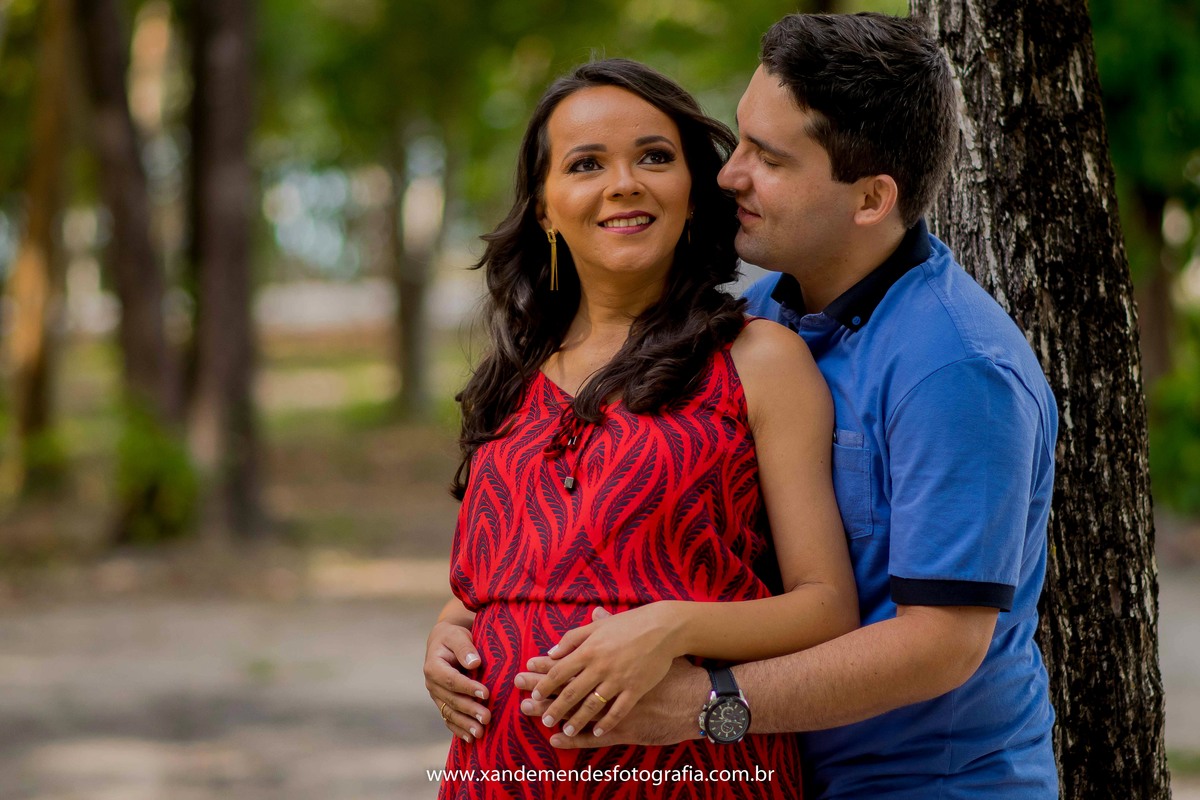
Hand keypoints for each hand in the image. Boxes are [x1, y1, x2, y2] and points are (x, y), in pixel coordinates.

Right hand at [424, 619, 488, 742]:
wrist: (444, 642)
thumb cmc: (454, 637)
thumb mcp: (458, 635)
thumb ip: (464, 647)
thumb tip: (474, 662)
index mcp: (433, 666)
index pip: (451, 680)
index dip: (467, 688)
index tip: (486, 693)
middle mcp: (432, 684)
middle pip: (451, 700)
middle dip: (470, 710)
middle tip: (487, 718)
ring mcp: (436, 695)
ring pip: (450, 712)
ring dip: (465, 724)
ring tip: (481, 733)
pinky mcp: (442, 703)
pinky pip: (448, 718)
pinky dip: (458, 729)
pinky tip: (470, 739)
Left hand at [515, 604, 685, 738]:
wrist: (664, 628)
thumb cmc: (630, 624)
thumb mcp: (598, 626)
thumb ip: (573, 638)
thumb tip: (551, 651)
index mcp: (589, 649)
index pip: (559, 671)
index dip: (544, 684)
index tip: (534, 695)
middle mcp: (600, 666)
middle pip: (571, 692)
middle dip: (555, 709)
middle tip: (544, 721)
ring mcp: (618, 679)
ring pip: (591, 706)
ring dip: (576, 720)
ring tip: (565, 730)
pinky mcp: (636, 689)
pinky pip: (617, 711)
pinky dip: (606, 723)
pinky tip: (597, 732)